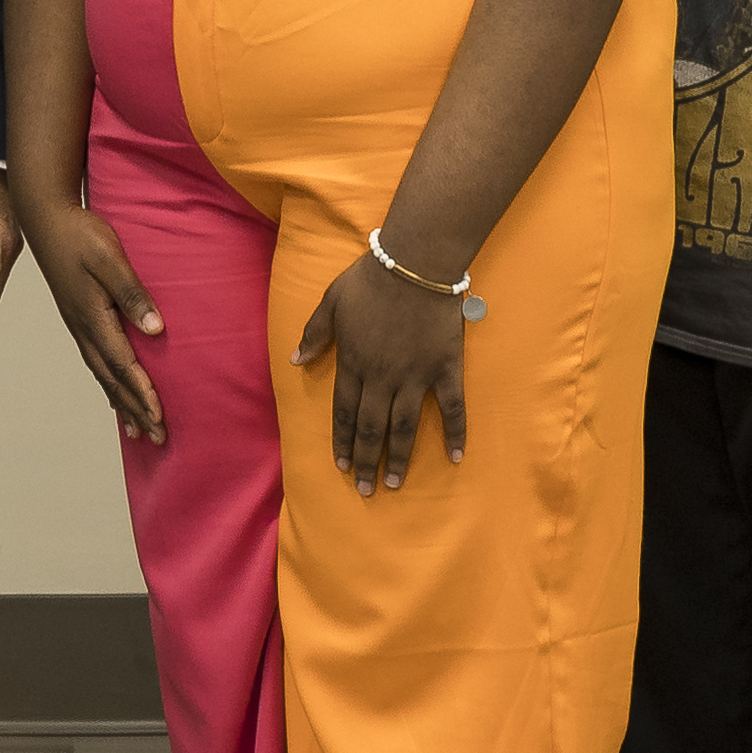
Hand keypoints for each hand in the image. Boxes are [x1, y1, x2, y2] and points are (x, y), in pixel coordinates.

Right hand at [19, 191, 169, 446]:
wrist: (47, 219)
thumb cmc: (80, 234)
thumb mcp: (109, 258)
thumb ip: (132, 293)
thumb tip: (156, 329)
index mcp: (93, 316)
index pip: (123, 364)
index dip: (142, 393)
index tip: (160, 419)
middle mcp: (83, 327)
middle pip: (112, 378)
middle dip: (135, 409)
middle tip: (156, 438)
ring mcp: (78, 324)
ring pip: (102, 373)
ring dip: (122, 402)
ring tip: (137, 430)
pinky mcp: (78, 317)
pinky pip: (95, 360)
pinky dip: (108, 383)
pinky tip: (114, 392)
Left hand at [293, 250, 466, 495]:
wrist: (415, 263)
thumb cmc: (369, 280)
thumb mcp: (331, 302)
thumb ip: (314, 334)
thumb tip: (295, 361)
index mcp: (354, 363)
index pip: (344, 413)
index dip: (342, 441)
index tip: (340, 467)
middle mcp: (382, 377)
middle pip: (371, 428)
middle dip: (365, 461)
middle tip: (364, 489)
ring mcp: (416, 375)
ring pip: (404, 426)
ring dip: (398, 457)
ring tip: (393, 483)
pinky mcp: (445, 369)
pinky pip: (452, 407)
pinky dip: (455, 433)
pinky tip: (456, 457)